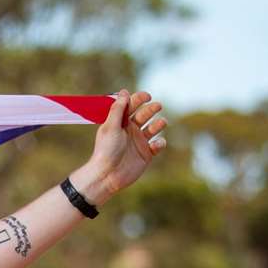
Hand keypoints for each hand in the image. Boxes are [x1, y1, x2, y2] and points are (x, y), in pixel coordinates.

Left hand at [75, 89, 167, 204]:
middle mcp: (131, 130)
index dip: (139, 98)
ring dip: (159, 123)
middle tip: (157, 106)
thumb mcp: (110, 127)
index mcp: (120, 122)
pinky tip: (155, 145)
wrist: (107, 175)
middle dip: (152, 108)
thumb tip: (124, 92)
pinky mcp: (146, 153)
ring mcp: (139, 141)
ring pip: (154, 127)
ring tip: (161, 123)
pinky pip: (158, 144)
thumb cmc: (106, 150)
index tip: (146, 96)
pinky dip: (160, 143)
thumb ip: (118, 109)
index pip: (131, 105)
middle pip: (145, 114)